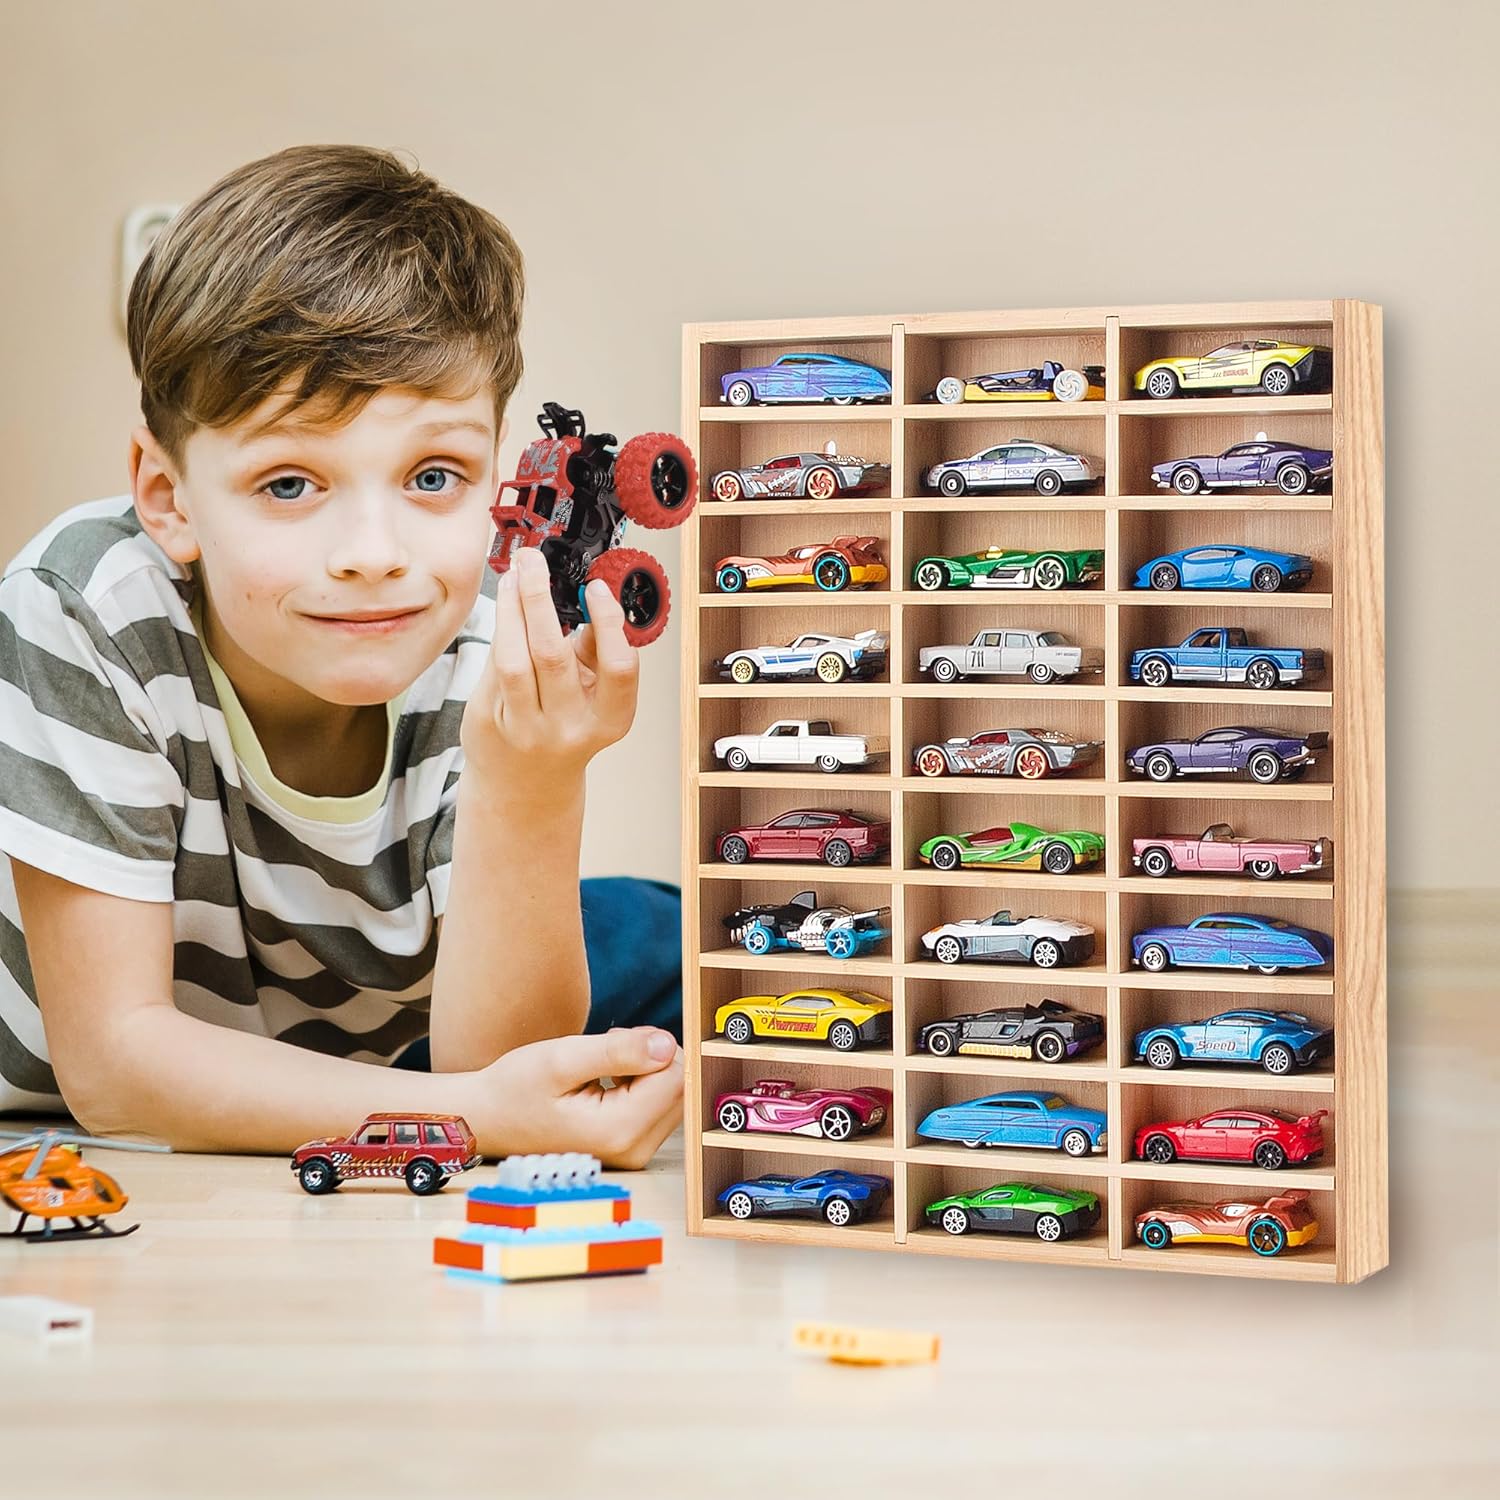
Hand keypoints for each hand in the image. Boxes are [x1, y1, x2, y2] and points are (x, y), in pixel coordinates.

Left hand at [461, 547, 639, 783]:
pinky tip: (504, 606)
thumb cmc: (564, 728)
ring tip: (513, 577)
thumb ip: (592, 651)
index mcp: (609, 719)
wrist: (526, 784)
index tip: (595, 587)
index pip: (618, 668)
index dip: (609, 624)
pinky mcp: (492, 723)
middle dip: (539, 598)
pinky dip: (499, 630)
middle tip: (534, 562)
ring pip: (513, 658)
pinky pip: (493, 667)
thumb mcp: (593, 695)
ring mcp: (527, 729)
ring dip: (511, 609)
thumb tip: (585, 594)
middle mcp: (569, 728)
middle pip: (552, 654)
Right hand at [467, 1026, 683, 1167]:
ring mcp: (633, 1154)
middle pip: (678, 1086)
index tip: (613, 1040)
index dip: (652, 1045)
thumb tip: (667, 1044)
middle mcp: (633, 1150)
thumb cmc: (516, 1087)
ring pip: (671, 1094)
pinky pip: (657, 1106)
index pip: (675, 1076)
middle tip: (603, 1052)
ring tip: (599, 1068)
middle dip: (650, 1058)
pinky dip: (639, 1085)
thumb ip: (619, 1052)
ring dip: (644, 1070)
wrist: (488, 1120)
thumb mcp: (563, 1058)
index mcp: (618, 1130)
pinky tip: (605, 1082)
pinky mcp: (630, 1148)